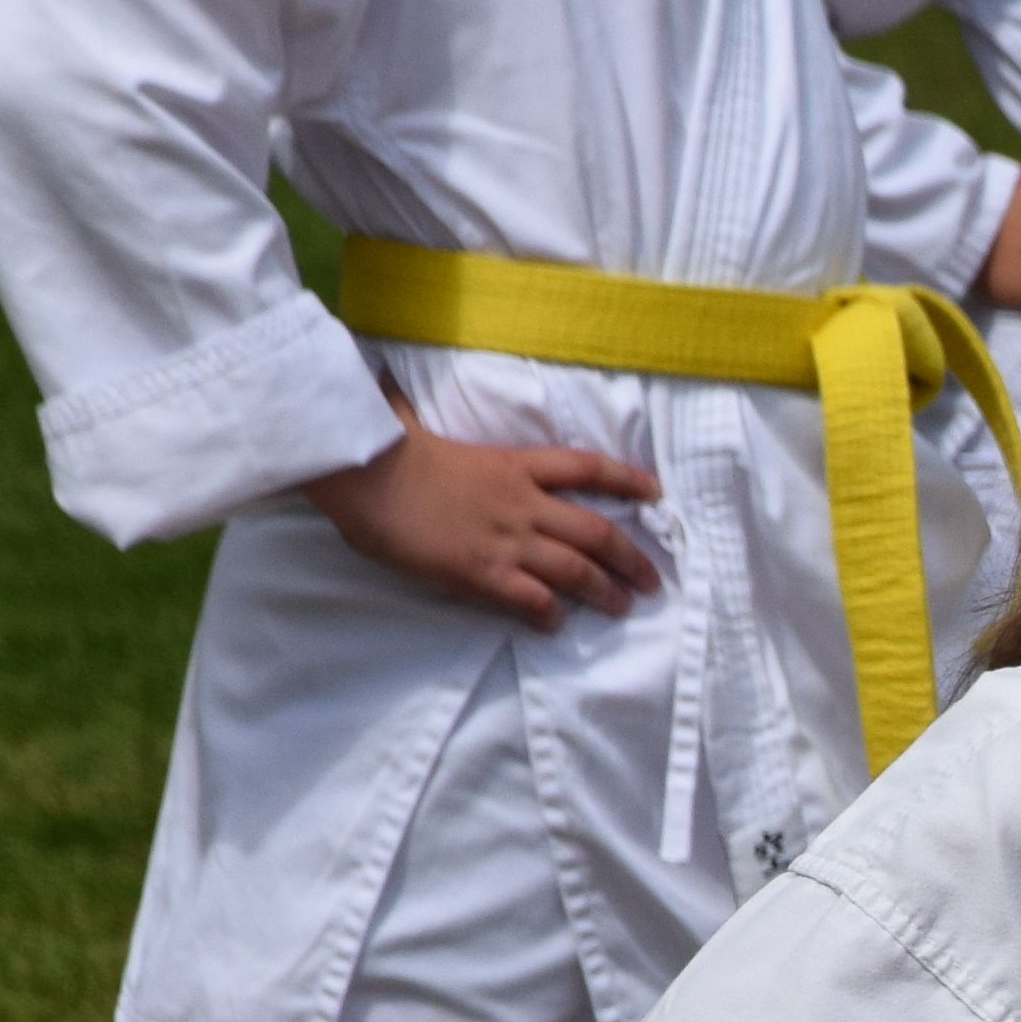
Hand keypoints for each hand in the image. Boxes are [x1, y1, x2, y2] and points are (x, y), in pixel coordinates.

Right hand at [303, 413, 663, 627]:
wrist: (364, 476)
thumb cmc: (386, 449)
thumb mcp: (423, 426)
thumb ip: (429, 417)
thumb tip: (397, 397)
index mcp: (514, 464)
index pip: (587, 468)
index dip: (627, 480)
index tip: (656, 492)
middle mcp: (523, 503)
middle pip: (598, 532)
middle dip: (631, 558)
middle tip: (652, 580)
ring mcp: (507, 540)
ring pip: (577, 570)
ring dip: (605, 592)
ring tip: (623, 607)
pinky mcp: (484, 573)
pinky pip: (534, 600)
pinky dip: (551, 614)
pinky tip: (556, 624)